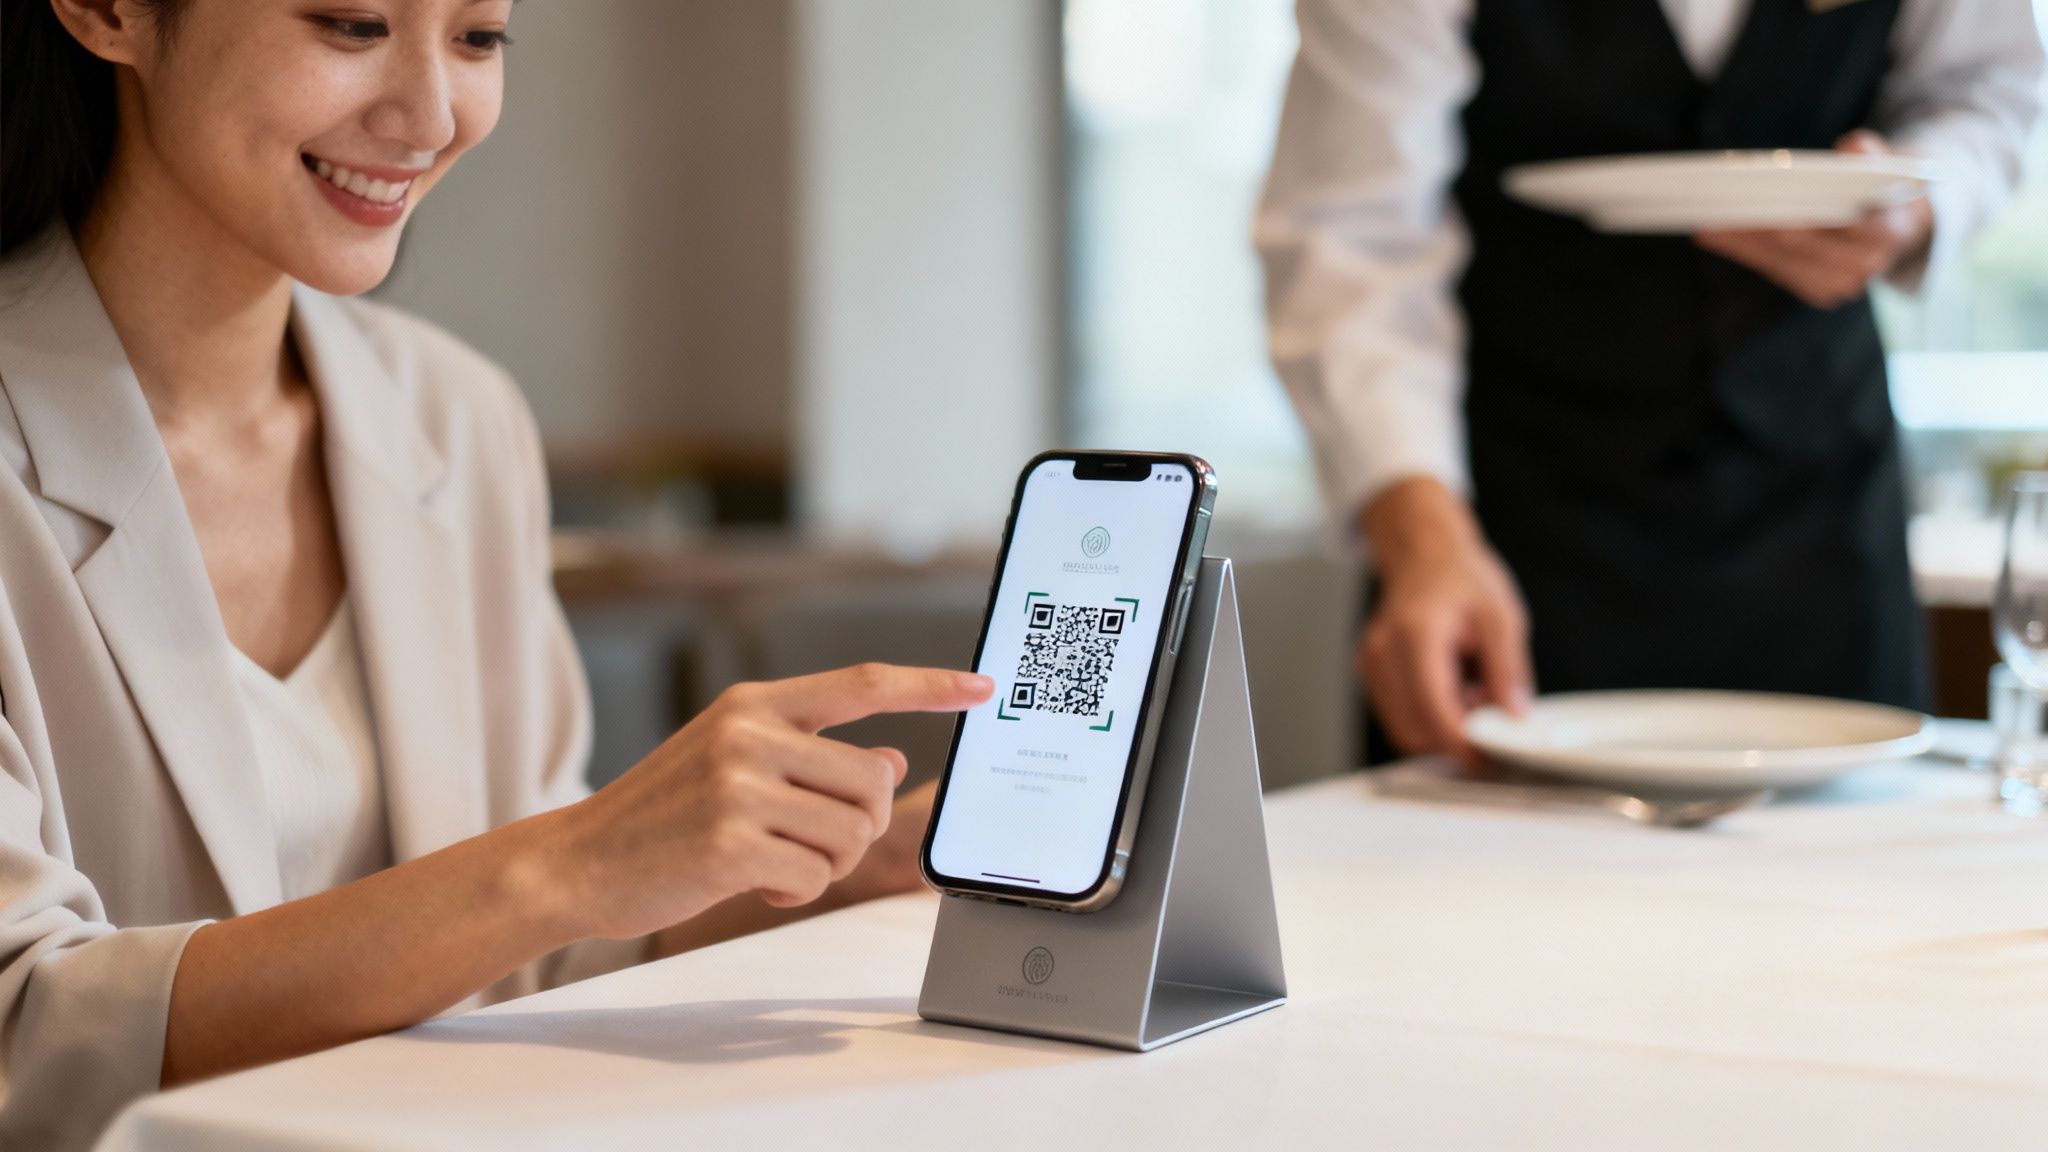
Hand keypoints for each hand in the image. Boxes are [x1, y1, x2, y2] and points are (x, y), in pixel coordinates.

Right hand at [547, 664, 992, 939]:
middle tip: (806, 842)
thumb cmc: (664, 816)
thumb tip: (890, 760)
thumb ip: (811, 756)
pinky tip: (748, 881)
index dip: (930, 686)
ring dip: (823, 863)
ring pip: (850, 834)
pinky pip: (814, 877)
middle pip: (870, 784)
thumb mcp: (734, 765)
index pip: (862, 683)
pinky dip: (793, 891)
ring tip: (770, 859)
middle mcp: (748, 734)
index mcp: (754, 705)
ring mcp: (737, 786)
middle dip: (856, 827)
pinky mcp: (729, 843)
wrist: (577, 862)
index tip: (984, 687)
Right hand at [1359, 477, 1530, 759]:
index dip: (1464, 744)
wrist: (1424, 555)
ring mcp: (1371, 664)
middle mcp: (1383, 652)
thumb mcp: (1501, 617)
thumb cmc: (1461, 578)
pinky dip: (1429, 716)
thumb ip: (1508, 670)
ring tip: (1474, 693)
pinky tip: (1455, 688)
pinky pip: (1399, 714)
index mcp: (1416, 634)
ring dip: (1442, 728)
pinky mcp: (1371, 674)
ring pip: (1404, 728)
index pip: (1434, 710)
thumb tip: (1514, 718)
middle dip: (1455, 738)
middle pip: (1414, 728)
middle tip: (1492, 721)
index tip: (1492, 758)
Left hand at [1694, 131, 1932, 309]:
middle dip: (1758, 225)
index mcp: (1887, 231)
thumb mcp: (1887, 161)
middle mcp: (1864, 265)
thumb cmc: (1882, 188)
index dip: (1800, 213)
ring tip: (1706, 223)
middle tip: (1718, 207)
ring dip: (1740, 242)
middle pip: (1799, 245)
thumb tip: (1849, 147)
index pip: (1839, 225)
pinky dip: (1745, 251)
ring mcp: (1840, 284)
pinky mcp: (1818, 291)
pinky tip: (1715, 235)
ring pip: (1779, 262)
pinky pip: (1774, 270)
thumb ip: (1870, 151)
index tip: (1766, 197)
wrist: (1900, 228)